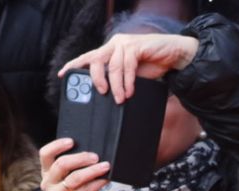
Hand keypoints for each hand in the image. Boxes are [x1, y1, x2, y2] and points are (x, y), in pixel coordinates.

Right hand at [39, 138, 110, 190]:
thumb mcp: (68, 182)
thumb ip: (75, 169)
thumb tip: (94, 156)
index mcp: (47, 174)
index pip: (45, 154)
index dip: (57, 145)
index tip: (71, 141)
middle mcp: (49, 183)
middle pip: (62, 164)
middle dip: (81, 158)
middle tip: (95, 156)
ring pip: (75, 177)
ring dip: (93, 170)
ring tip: (105, 166)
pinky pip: (85, 190)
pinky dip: (97, 183)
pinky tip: (105, 180)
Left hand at [59, 32, 197, 102]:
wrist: (175, 55)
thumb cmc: (153, 65)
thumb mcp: (131, 75)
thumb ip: (118, 80)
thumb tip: (107, 97)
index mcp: (110, 50)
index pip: (88, 57)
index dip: (74, 65)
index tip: (63, 75)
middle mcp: (114, 44)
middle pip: (95, 60)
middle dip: (96, 79)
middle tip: (103, 94)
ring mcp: (125, 43)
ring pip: (112, 66)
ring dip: (116, 86)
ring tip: (120, 99)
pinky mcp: (136, 46)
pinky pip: (127, 65)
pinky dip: (128, 81)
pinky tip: (129, 91)